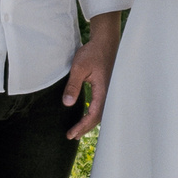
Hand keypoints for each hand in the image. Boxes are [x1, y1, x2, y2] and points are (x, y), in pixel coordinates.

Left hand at [64, 13, 121, 138]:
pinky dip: (94, 113)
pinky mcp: (109, 87)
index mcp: (103, 91)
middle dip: (86, 127)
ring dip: (90, 121)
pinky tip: (88, 114)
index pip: (93, 115)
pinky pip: (103, 105)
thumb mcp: (79, 68)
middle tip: (72, 136)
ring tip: (79, 129)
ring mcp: (111, 91)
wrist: (105, 41)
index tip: (71, 134)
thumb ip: (73, 86)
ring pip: (102, 112)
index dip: (82, 126)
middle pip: (99, 117)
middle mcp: (109, 93)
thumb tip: (67, 104)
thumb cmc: (93, 53)